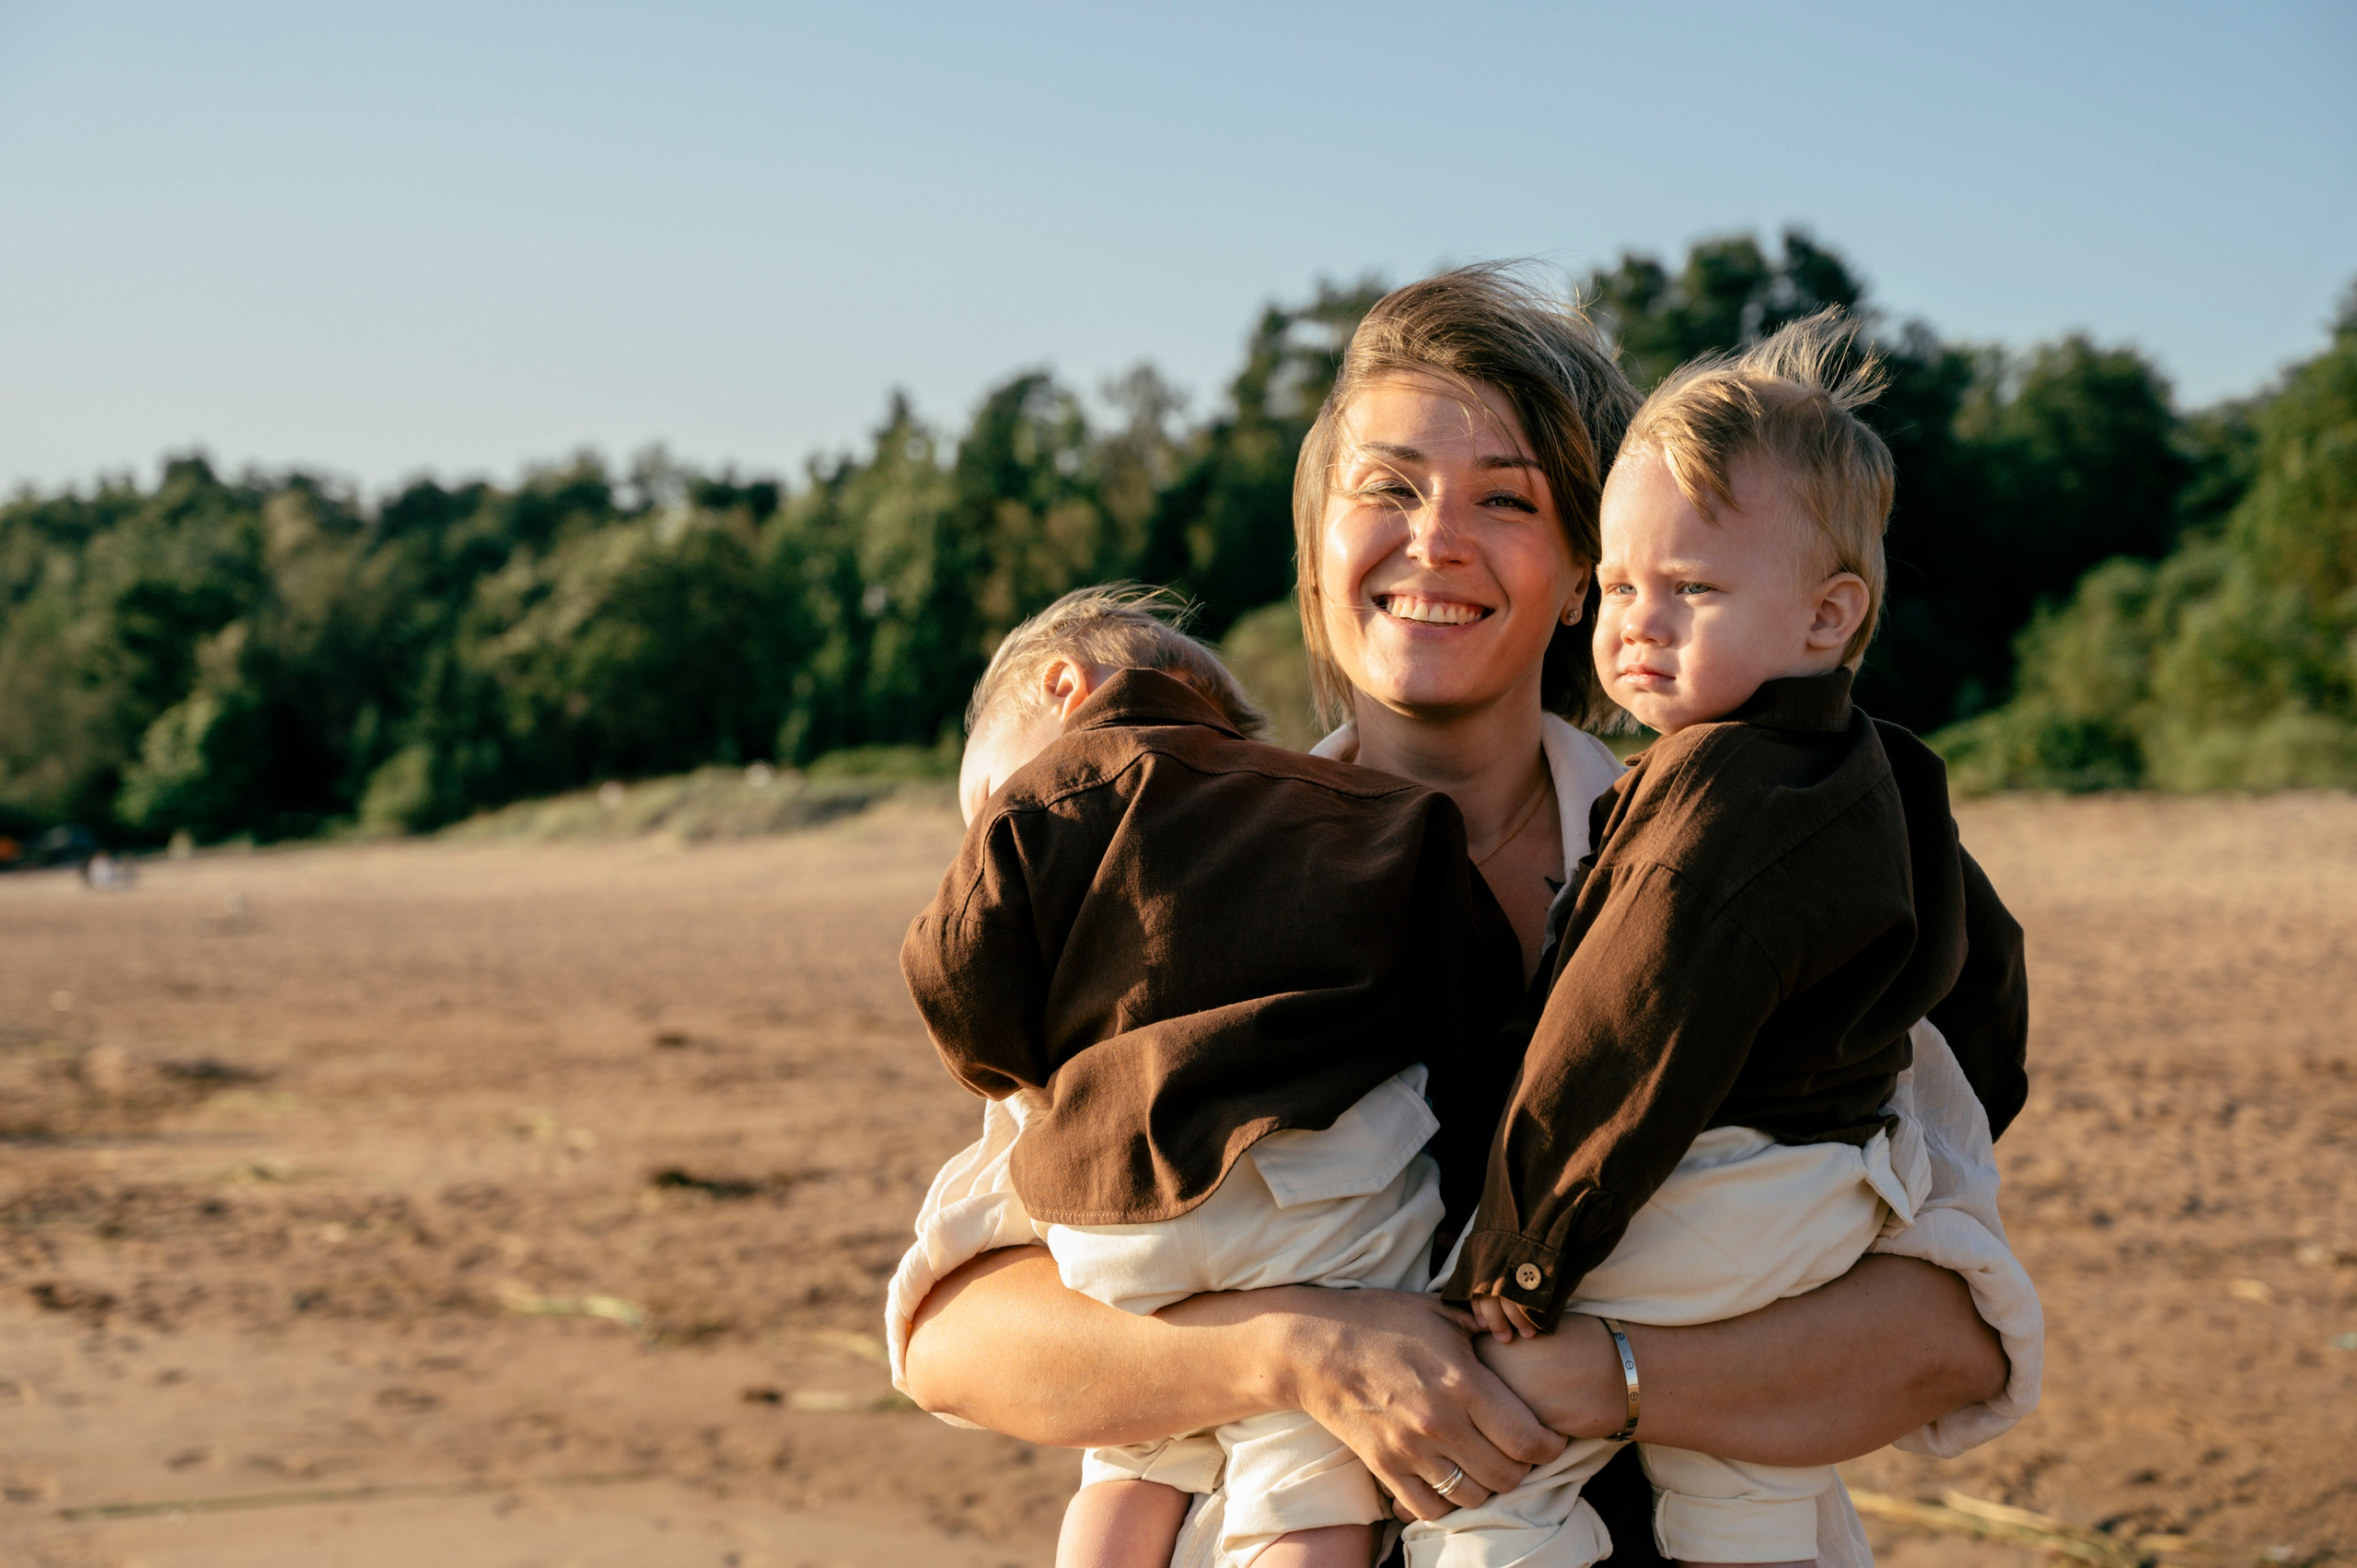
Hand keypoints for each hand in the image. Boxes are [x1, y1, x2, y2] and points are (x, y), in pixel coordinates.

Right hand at [1263, 1285, 1565, 1521]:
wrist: (1313, 1346)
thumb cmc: (1378, 1320)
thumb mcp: (1436, 1310)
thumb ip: (1481, 1323)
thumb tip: (1518, 1326)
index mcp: (1462, 1382)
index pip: (1527, 1438)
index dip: (1550, 1445)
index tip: (1551, 1438)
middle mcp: (1441, 1423)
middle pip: (1507, 1475)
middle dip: (1524, 1467)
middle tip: (1521, 1451)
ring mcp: (1411, 1450)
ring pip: (1473, 1496)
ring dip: (1488, 1486)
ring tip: (1487, 1464)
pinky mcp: (1385, 1467)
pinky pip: (1430, 1507)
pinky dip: (1447, 1501)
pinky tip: (1451, 1479)